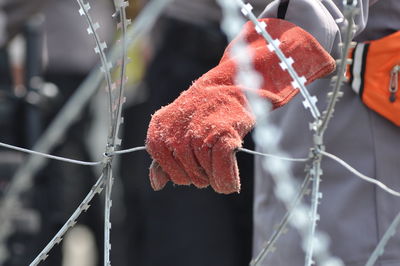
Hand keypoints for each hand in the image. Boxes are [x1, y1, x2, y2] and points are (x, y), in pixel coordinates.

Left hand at [146, 18, 334, 193]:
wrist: (230, 85)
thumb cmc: (202, 112)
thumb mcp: (175, 129)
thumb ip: (163, 158)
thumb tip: (156, 185)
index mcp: (158, 128)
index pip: (165, 168)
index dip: (181, 171)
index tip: (194, 163)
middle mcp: (175, 132)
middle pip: (185, 176)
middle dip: (199, 176)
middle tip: (210, 161)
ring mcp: (199, 133)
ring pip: (203, 176)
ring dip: (215, 179)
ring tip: (221, 164)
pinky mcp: (222, 135)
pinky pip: (222, 172)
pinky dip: (228, 180)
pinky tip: (231, 182)